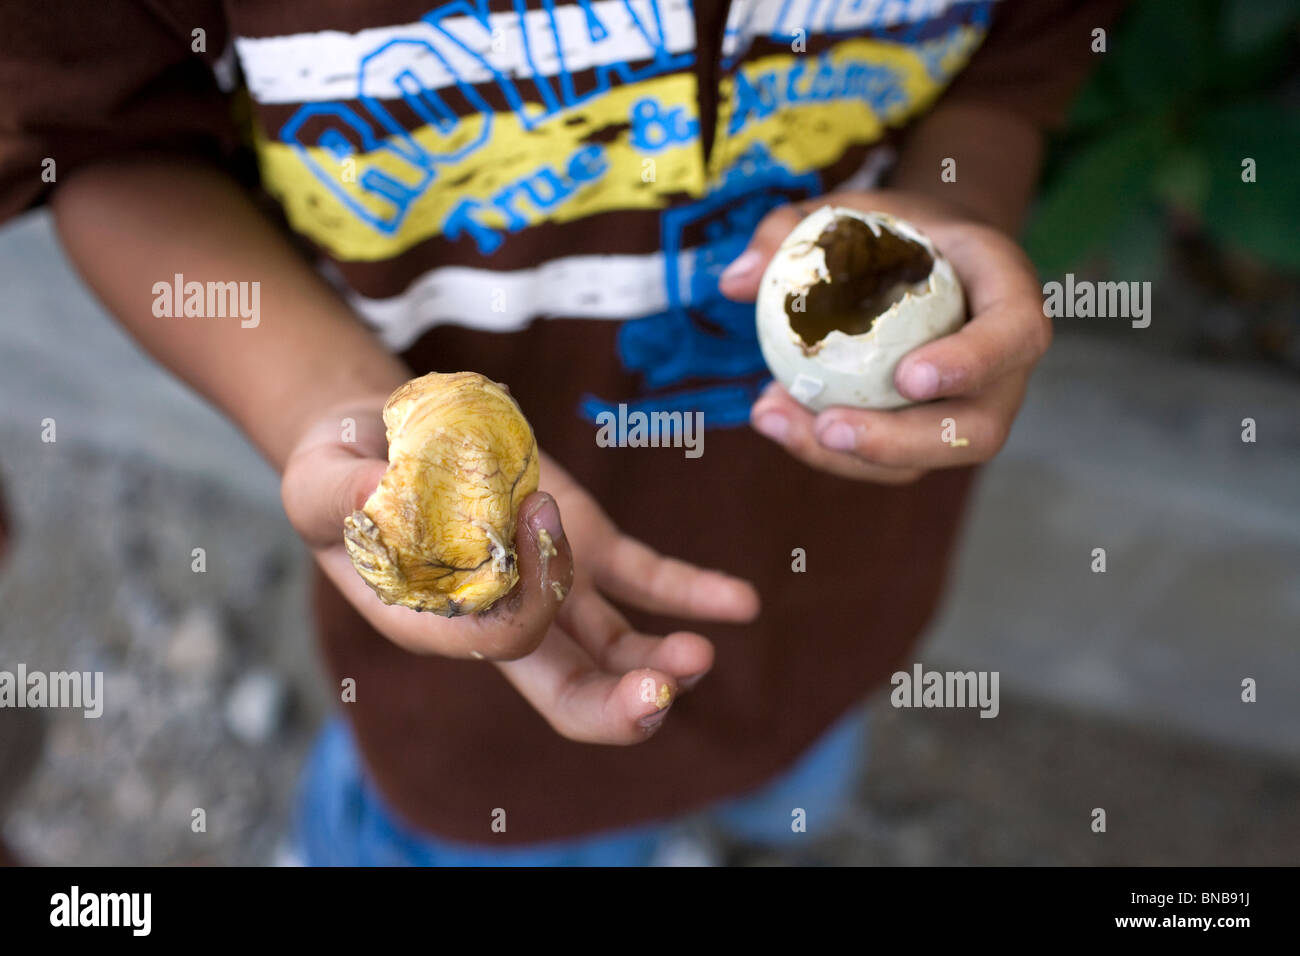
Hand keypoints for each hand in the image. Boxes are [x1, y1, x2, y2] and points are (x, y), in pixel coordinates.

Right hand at [281, 398, 759, 744]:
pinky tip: (739, 603)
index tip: (537, 512)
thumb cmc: (341, 471)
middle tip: (658, 697)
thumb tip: (378, 500)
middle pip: (566, 690)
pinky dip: (691, 592)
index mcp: (437, 621)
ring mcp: (551, 585)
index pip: (498, 641)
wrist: (384, 441)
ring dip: (662, 661)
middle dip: (616, 707)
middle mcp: (502, 620)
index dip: (529, 596)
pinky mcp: (583, 545)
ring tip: (702, 654)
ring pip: (616, 648)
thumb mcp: (321, 477)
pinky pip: (645, 580)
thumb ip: (344, 496)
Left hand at [718, 191, 1051, 482]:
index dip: (972, 363)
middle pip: (977, 429)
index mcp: (1007, 295)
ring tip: (774, 418)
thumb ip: (794, 230)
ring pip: (927, 459)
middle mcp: (1003, 368)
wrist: (927, 257)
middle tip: (828, 427)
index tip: (908, 376)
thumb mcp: (852, 211)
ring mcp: (971, 410)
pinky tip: (772, 413)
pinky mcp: (929, 435)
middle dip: (902, 442)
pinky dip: (828, 448)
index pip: (1014, 335)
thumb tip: (736, 281)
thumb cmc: (896, 231)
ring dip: (850, 457)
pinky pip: (888, 461)